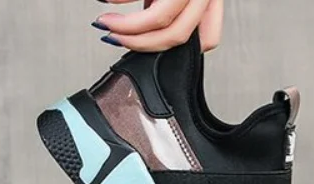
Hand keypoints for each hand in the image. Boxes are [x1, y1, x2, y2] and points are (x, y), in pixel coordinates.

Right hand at [94, 0, 223, 52]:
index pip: (209, 37)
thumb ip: (168, 4)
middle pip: (178, 34)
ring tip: (104, 22)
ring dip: (126, 27)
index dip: (180, 48)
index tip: (153, 46)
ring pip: (161, 18)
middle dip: (139, 43)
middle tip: (113, 37)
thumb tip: (145, 33)